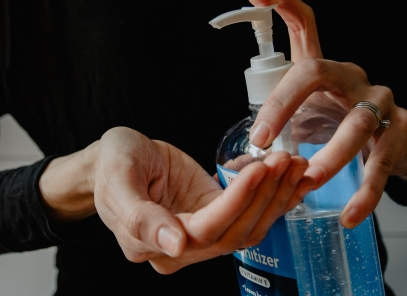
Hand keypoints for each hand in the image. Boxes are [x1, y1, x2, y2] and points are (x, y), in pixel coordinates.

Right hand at [94, 127, 313, 273]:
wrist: (114, 160)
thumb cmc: (110, 167)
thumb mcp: (118, 181)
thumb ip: (140, 217)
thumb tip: (174, 245)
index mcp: (153, 245)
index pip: (206, 230)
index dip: (236, 201)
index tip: (259, 169)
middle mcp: (182, 248)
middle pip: (235, 231)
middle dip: (264, 195)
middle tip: (284, 159)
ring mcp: (201, 233)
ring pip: (249, 225)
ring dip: (276, 195)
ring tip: (295, 163)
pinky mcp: (214, 215)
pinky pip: (250, 212)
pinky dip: (275, 196)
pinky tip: (295, 177)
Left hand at [247, 0, 406, 227]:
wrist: (399, 141)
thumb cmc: (340, 123)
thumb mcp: (307, 115)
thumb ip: (274, 131)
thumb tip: (236, 161)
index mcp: (324, 69)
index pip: (306, 25)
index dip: (283, 4)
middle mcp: (351, 77)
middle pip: (316, 72)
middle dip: (284, 106)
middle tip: (263, 143)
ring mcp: (380, 102)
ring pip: (356, 124)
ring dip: (330, 155)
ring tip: (309, 180)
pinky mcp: (400, 133)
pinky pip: (380, 165)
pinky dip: (365, 194)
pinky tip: (348, 213)